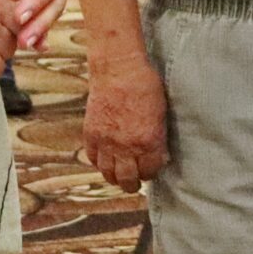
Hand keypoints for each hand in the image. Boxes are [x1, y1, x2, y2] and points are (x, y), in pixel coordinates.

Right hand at [83, 60, 168, 190]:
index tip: (151, 169)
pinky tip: (106, 161)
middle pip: (128, 180)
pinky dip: (100, 163)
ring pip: (108, 173)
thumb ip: (158, 138)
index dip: (151, 172)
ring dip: (115, 177)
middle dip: (133, 183)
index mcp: (148, 141)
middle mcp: (126, 146)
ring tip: (120, 176)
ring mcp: (106, 142)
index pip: (149, 171)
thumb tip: (158, 154)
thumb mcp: (161, 113)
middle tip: (135, 182)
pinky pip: (93, 158)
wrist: (117, 69)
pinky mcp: (91, 134)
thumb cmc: (145, 85)